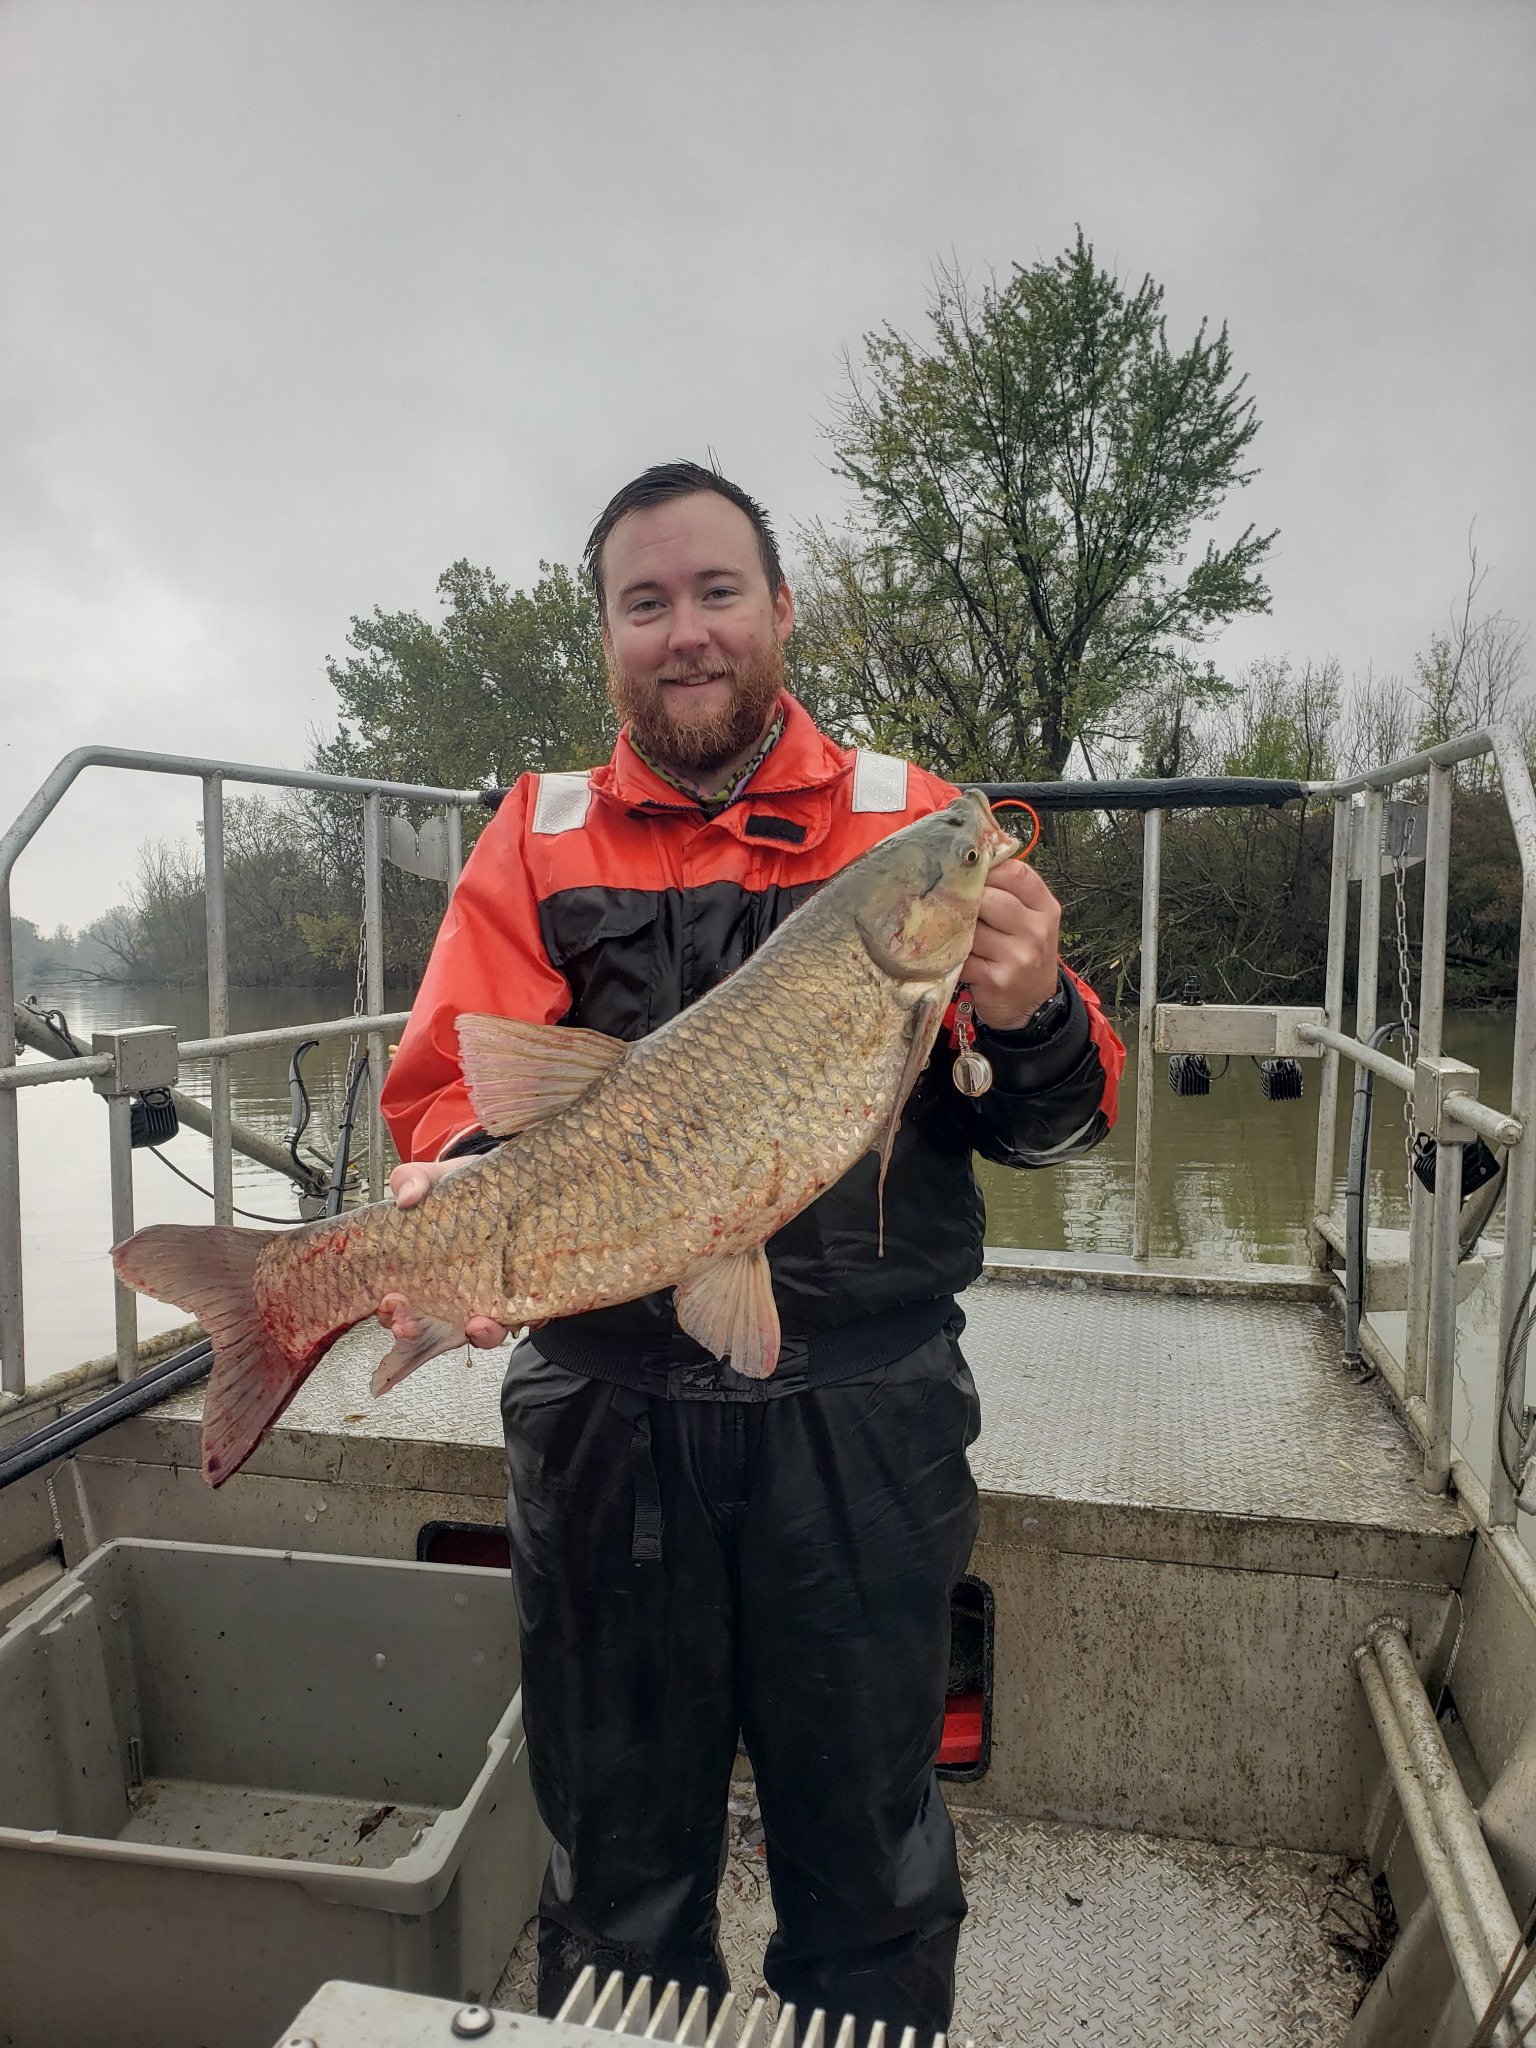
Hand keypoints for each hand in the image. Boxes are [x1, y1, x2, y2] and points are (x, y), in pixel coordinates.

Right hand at [381, 1157, 509, 1347]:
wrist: (515, 1184)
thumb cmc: (466, 1191)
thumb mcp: (435, 1179)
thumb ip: (412, 1180)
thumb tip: (405, 1197)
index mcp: (424, 1275)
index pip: (399, 1308)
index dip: (391, 1315)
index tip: (389, 1305)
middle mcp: (455, 1296)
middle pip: (431, 1331)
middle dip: (417, 1334)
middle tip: (410, 1327)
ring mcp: (490, 1299)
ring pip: (481, 1332)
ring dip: (479, 1336)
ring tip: (478, 1325)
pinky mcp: (526, 1296)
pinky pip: (528, 1317)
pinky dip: (528, 1320)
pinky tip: (529, 1313)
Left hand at [963, 858, 1062, 1031]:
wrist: (1032, 1007)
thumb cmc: (1024, 954)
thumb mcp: (1030, 922)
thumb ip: (1009, 894)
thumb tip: (967, 865)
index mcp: (1046, 909)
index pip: (1016, 873)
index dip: (988, 869)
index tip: (970, 872)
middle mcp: (1036, 930)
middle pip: (990, 898)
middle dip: (965, 899)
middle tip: (949, 900)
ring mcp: (1017, 956)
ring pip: (971, 927)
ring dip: (954, 927)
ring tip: (948, 927)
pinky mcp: (995, 978)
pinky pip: (961, 955)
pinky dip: (950, 952)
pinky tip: (948, 951)